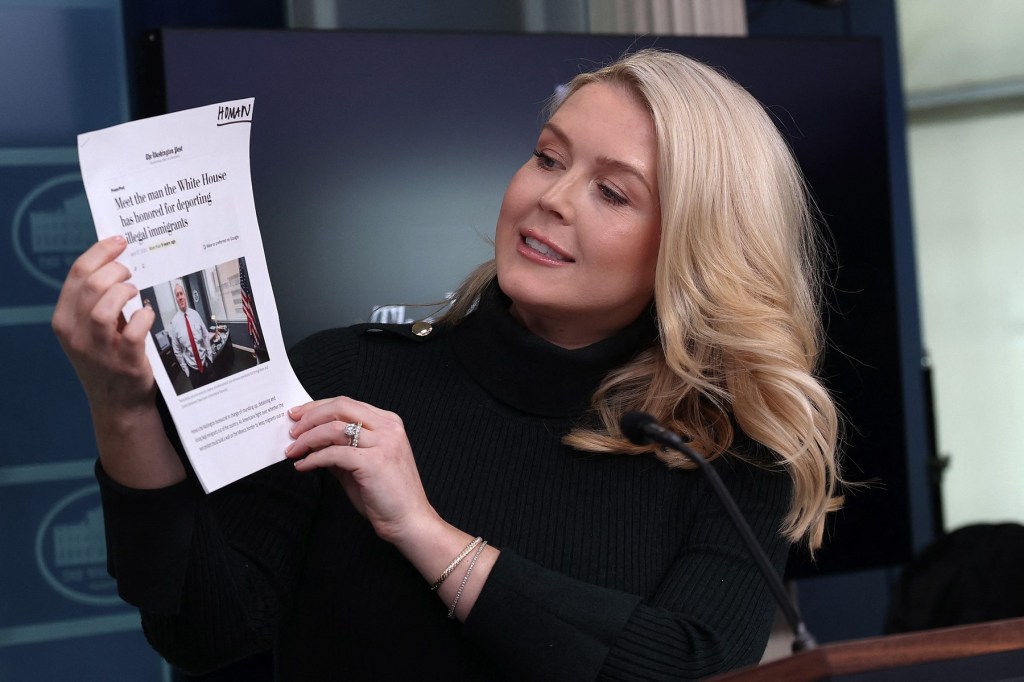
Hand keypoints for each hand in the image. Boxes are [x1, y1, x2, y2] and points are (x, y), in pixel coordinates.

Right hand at [52, 236, 156, 412]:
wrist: (117, 403)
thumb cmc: (108, 358)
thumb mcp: (89, 329)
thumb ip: (95, 299)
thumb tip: (115, 260)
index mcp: (64, 319)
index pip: (77, 274)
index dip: (101, 252)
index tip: (119, 241)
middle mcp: (76, 334)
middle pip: (91, 285)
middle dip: (116, 269)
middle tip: (130, 271)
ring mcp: (99, 350)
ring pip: (103, 308)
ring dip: (124, 292)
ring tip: (135, 291)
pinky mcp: (124, 363)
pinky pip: (132, 333)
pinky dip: (143, 318)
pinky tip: (147, 315)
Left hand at [286, 397, 439, 546]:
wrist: (409, 520)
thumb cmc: (387, 496)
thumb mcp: (361, 464)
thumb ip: (341, 448)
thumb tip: (312, 441)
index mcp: (388, 423)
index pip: (347, 403)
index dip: (318, 407)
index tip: (298, 415)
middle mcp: (388, 428)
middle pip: (340, 407)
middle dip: (310, 417)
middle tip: (292, 431)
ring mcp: (383, 443)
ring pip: (334, 428)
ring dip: (308, 439)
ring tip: (293, 451)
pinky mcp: (374, 462)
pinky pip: (334, 453)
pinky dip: (313, 459)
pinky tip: (303, 466)